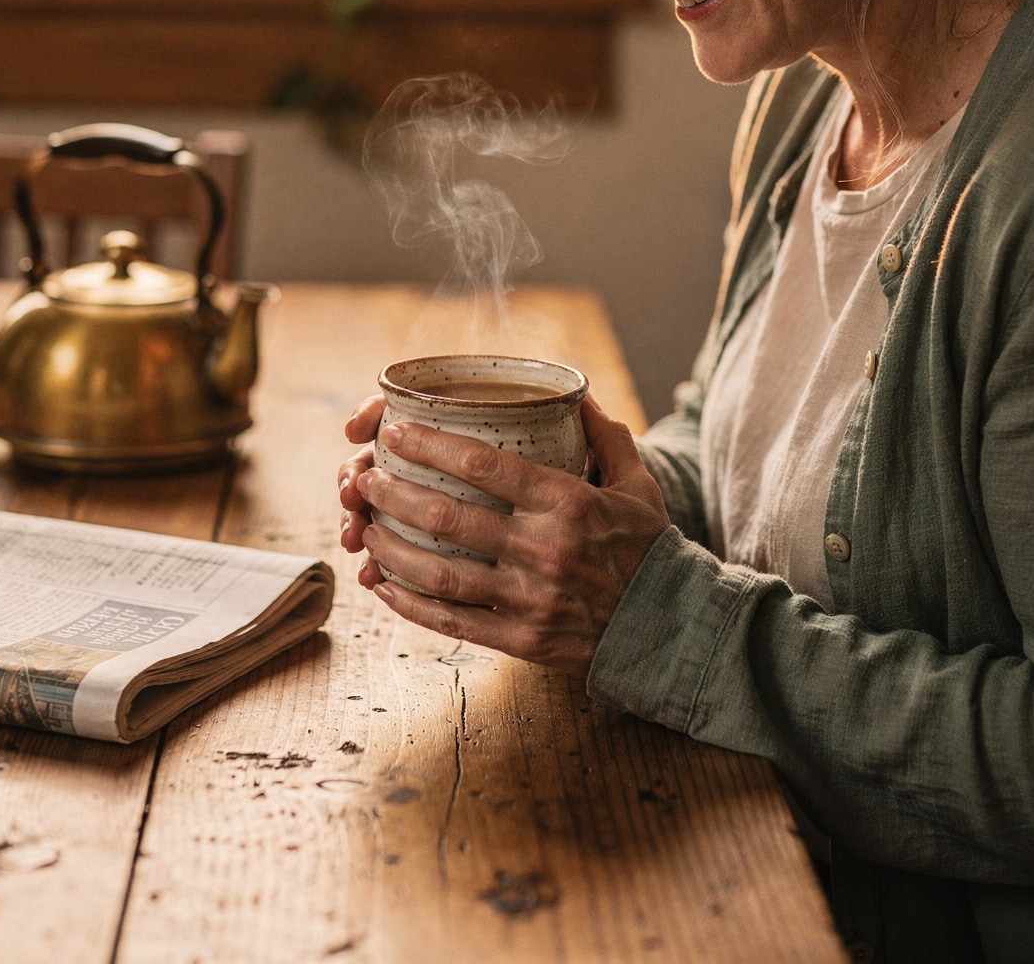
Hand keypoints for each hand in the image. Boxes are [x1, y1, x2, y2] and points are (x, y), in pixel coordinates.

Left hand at [343, 395, 670, 676]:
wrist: (671, 630)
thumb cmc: (649, 549)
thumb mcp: (637, 483)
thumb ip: (604, 435)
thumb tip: (575, 392)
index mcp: (568, 503)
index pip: (484, 465)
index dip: (430, 444)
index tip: (396, 431)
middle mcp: (544, 549)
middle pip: (448, 516)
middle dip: (394, 492)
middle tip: (364, 476)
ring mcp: (529, 599)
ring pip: (440, 571)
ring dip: (391, 547)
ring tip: (363, 527)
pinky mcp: (521, 640)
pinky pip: (452, 621)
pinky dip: (409, 603)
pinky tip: (383, 584)